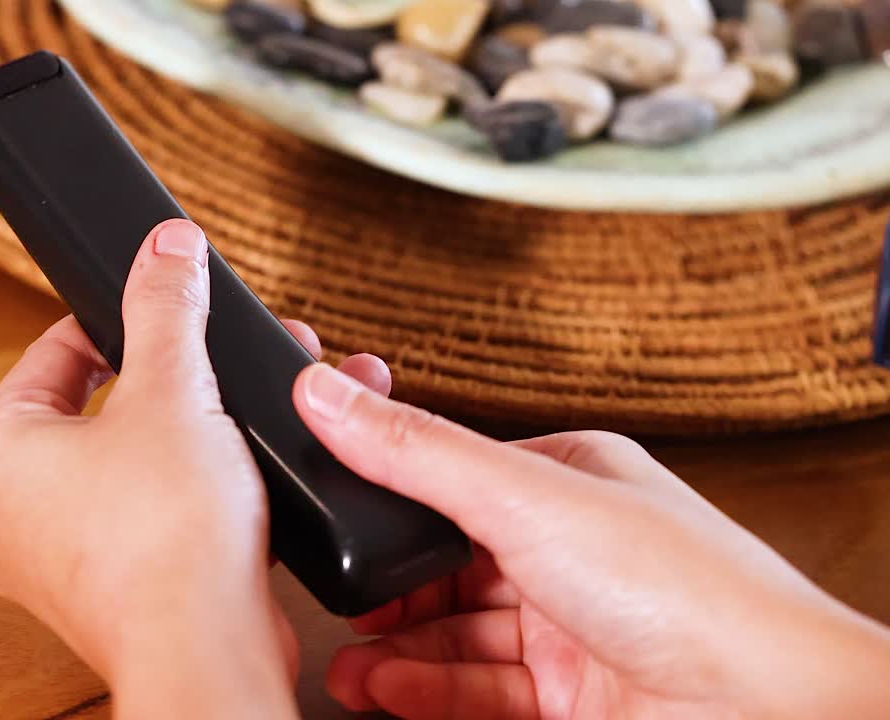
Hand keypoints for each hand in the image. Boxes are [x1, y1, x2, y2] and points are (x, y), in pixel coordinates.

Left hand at [0, 219, 390, 717]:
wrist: (207, 651)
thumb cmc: (166, 539)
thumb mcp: (173, 390)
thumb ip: (166, 307)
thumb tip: (164, 248)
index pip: (52, 353)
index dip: (114, 320)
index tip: (158, 307)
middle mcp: (10, 514)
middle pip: (93, 410)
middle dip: (169, 379)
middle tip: (210, 363)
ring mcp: (57, 562)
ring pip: (125, 468)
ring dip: (185, 435)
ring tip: (232, 417)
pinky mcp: (109, 595)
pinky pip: (144, 521)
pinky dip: (187, 494)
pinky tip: (233, 480)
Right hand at [293, 365, 889, 719]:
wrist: (766, 712)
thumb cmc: (687, 592)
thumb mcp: (524, 498)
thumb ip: (414, 454)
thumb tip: (327, 395)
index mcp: (572, 482)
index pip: (457, 486)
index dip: (394, 511)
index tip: (340, 527)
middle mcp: (573, 553)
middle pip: (452, 571)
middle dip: (390, 598)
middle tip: (340, 610)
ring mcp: (575, 629)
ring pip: (460, 638)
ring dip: (398, 655)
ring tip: (350, 670)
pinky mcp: (574, 698)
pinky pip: (481, 691)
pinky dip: (429, 693)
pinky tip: (389, 692)